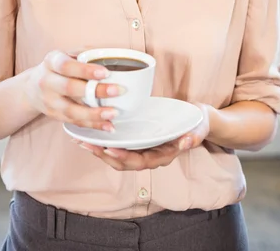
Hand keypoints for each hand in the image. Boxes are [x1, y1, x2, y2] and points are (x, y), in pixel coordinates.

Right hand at [24, 50, 123, 131]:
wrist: (31, 89)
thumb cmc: (57, 67)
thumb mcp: (65, 54)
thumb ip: (84, 54)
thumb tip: (110, 55)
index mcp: (51, 61)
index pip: (67, 65)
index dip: (85, 70)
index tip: (105, 72)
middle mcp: (46, 82)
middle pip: (70, 88)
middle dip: (95, 91)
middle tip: (118, 90)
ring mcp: (49, 101)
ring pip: (71, 110)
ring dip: (94, 114)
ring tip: (114, 113)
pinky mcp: (54, 116)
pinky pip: (74, 122)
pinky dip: (92, 125)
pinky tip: (108, 125)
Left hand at [75, 103, 210, 169]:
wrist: (196, 119)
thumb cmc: (196, 122)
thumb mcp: (198, 127)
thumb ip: (194, 135)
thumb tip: (186, 142)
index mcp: (162, 156)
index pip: (140, 161)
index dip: (123, 157)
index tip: (108, 149)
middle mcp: (150, 155)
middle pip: (123, 162)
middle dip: (104, 154)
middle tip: (86, 144)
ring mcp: (142, 148)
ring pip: (117, 155)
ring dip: (99, 149)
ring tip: (81, 140)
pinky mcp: (137, 140)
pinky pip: (118, 144)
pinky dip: (103, 140)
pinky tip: (89, 132)